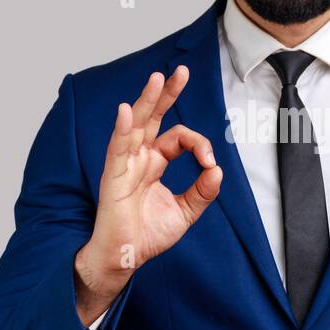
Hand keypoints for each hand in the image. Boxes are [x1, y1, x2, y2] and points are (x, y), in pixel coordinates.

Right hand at [74, 65, 221, 323]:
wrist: (126, 258)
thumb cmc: (148, 235)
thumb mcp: (185, 212)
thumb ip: (202, 192)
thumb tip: (217, 170)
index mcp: (154, 162)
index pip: (178, 138)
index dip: (198, 143)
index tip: (209, 161)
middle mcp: (139, 157)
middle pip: (153, 118)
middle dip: (166, 94)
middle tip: (181, 72)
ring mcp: (124, 164)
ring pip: (136, 125)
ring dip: (146, 101)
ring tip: (158, 79)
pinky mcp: (113, 176)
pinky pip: (116, 148)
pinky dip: (121, 129)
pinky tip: (125, 111)